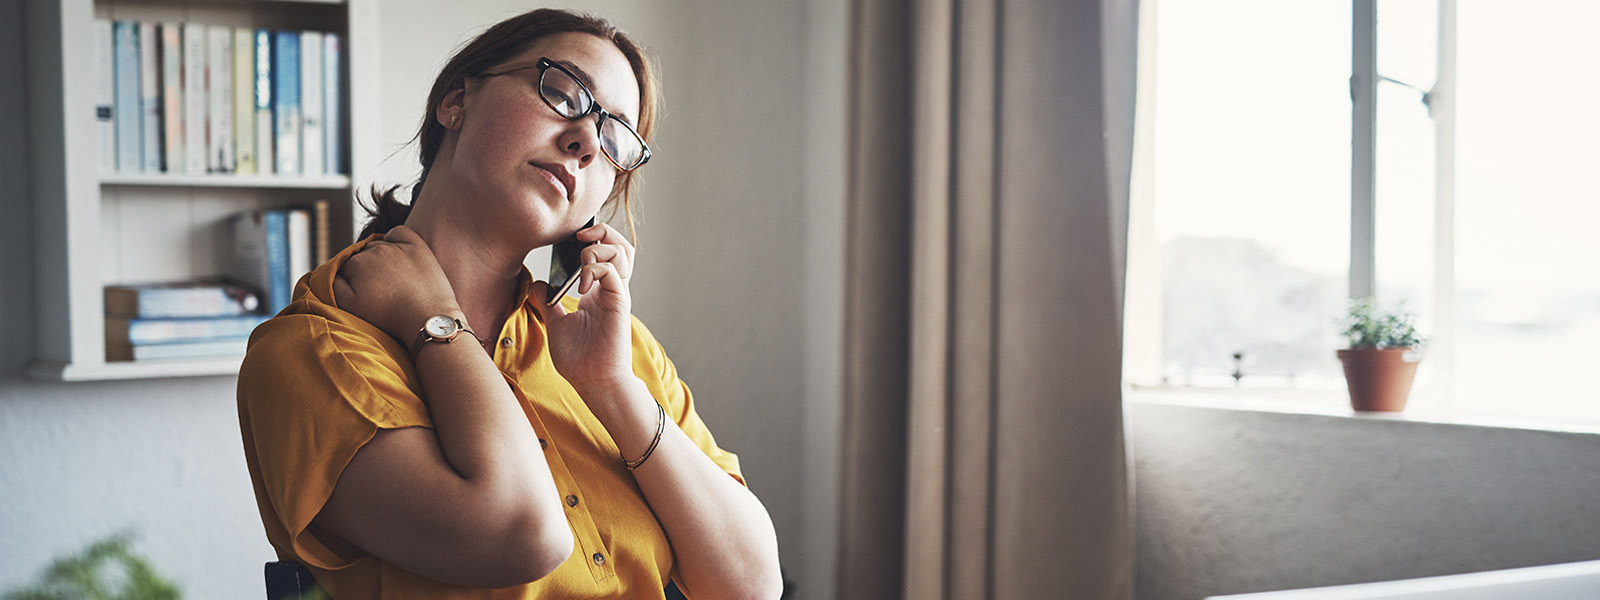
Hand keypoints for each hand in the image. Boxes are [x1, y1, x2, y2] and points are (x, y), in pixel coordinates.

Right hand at [334, 226, 462, 348]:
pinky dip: (395, 239)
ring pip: (379, 246)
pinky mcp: (418, 246)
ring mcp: (398, 246)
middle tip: (378, 291)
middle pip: (361, 256)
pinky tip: (397, 254)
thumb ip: (333, 285)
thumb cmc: (388, 317)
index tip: (363, 296)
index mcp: (356, 262)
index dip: (351, 282)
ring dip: (379, 258)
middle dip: (365, 270)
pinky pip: (399, 232)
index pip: (345, 267)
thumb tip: (331, 271)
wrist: (427, 319)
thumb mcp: (350, 307)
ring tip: (389, 280)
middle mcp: (375, 249)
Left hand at [531, 222, 635, 393]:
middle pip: (619, 245)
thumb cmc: (579, 359)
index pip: (605, 252)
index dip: (592, 238)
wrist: (592, 381)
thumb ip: (548, 303)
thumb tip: (537, 285)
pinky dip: (595, 269)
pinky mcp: (619, 302)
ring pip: (621, 252)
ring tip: (582, 260)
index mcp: (598, 291)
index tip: (571, 240)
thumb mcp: (555, 324)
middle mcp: (611, 289)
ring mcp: (617, 294)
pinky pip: (613, 272)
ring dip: (599, 247)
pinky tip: (581, 285)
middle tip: (579, 237)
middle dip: (601, 232)